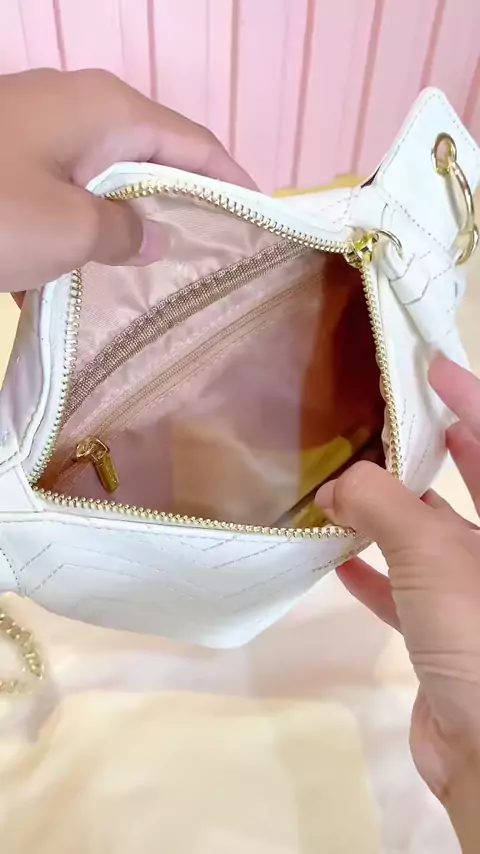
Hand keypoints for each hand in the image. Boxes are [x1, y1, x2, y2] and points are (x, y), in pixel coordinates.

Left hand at [0, 69, 253, 295]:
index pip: (195, 143)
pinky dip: (78, 233)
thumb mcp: (70, 230)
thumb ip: (124, 234)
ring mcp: (38, 131)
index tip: (260, 220)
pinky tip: (85, 281)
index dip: (232, 181)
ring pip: (104, 183)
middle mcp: (79, 110)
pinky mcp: (9, 160)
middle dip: (181, 207)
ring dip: (126, 227)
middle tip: (210, 258)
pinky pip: (63, 196)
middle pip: (152, 160)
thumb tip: (154, 239)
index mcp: (108, 113)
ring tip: (153, 278)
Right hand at [316, 356, 479, 851]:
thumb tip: (338, 482)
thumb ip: (381, 505)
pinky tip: (335, 558)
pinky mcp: (448, 637)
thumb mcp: (432, 554)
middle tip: (380, 417)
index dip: (468, 396)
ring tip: (342, 486)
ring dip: (387, 515)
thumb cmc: (479, 635)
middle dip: (427, 450)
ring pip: (430, 538)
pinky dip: (374, 573)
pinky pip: (407, 591)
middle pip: (468, 484)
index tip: (430, 364)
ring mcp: (474, 596)